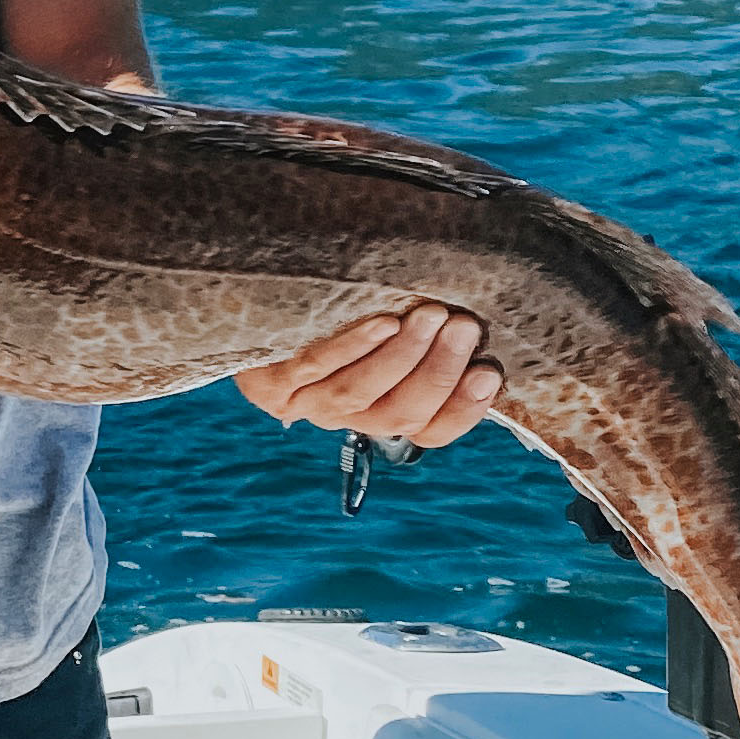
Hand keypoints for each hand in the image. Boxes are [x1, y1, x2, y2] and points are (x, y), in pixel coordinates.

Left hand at [237, 304, 502, 451]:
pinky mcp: (270, 383)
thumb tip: (483, 314)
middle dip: (439, 371)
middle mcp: (344, 418)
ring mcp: (305, 403)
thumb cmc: (336, 312)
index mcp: (378, 413)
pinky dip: (354, 346)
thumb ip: (428, 333)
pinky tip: (383, 321)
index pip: (429, 429)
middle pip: (399, 413)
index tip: (490, 373)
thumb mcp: (387, 330)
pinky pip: (317, 366)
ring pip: (361, 393)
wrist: (249, 309)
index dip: (462, 409)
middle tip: (464, 327)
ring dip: (403, 356)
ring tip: (431, 316)